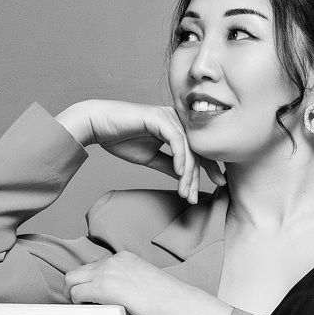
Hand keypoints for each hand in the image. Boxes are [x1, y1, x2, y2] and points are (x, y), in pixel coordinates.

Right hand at [55, 99, 225, 203]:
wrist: (98, 126)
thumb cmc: (120, 138)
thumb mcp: (150, 157)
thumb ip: (169, 164)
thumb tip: (184, 177)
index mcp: (176, 127)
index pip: (197, 149)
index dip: (208, 167)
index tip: (215, 185)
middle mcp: (176, 119)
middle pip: (197, 149)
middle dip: (200, 175)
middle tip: (196, 197)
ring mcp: (168, 117)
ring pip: (188, 148)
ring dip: (187, 173)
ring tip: (185, 192)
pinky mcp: (159, 118)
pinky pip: (176, 140)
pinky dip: (179, 158)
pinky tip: (180, 174)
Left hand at [64, 250, 186, 314]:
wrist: (175, 301)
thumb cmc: (166, 297)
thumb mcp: (143, 279)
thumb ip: (126, 280)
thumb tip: (118, 293)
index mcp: (123, 257)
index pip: (94, 265)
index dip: (89, 280)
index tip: (89, 291)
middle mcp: (112, 261)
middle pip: (78, 270)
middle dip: (74, 285)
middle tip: (77, 299)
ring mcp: (106, 272)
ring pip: (72, 279)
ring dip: (72, 293)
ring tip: (78, 305)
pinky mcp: (102, 287)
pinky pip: (77, 292)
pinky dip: (76, 301)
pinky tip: (83, 308)